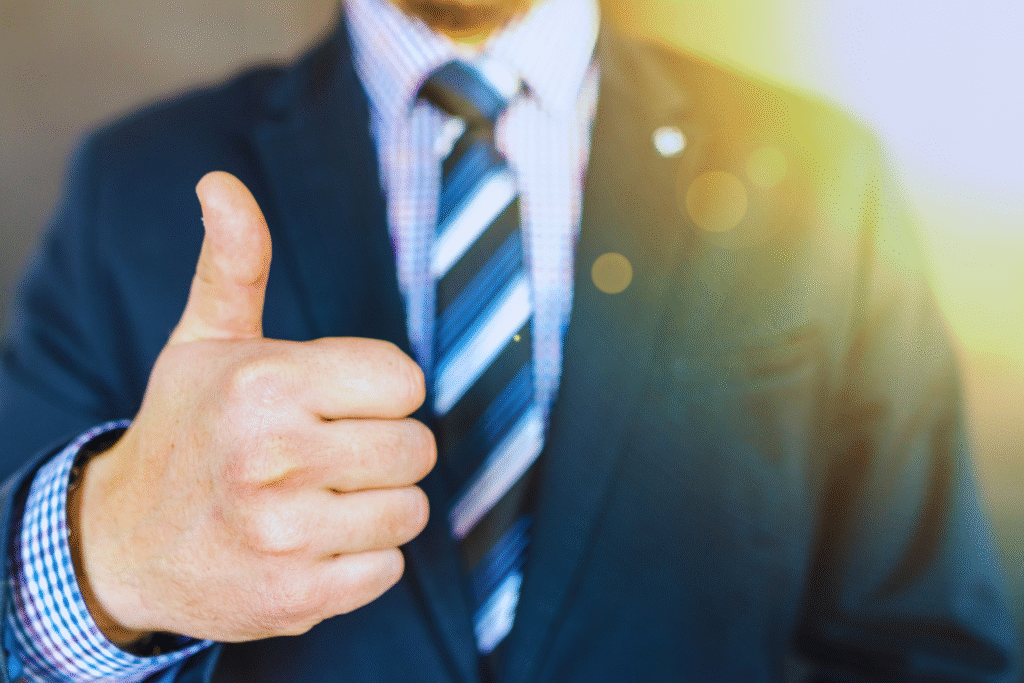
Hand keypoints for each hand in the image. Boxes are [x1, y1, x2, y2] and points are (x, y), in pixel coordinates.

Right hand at [68, 172, 434, 644]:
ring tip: (318, 497)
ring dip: (375, 504)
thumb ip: (234, 263)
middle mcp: (275, 457)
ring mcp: (286, 534)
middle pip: (418, 447)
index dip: (380, 390)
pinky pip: (388, 568)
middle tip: (328, 451)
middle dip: (382, 447)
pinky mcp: (298, 597)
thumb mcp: (205, 342)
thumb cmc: (187, 430)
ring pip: (410, 510)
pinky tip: (313, 542)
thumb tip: (220, 183)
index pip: (406, 381)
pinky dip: (361, 558)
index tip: (338, 400)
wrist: (130, 543)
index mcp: (266, 383)